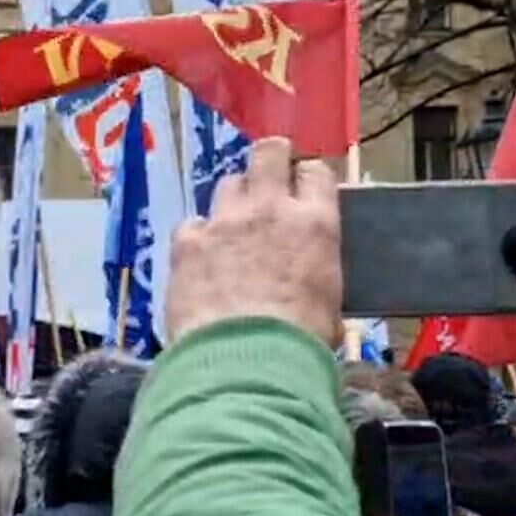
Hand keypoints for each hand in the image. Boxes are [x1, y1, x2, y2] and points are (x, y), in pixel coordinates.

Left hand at [165, 137, 340, 344]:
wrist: (245, 359)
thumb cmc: (300, 341)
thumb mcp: (329, 305)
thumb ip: (317, 277)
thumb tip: (312, 292)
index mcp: (315, 224)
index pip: (315, 174)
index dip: (307, 176)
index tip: (302, 184)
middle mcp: (269, 211)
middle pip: (267, 155)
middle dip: (269, 156)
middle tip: (268, 170)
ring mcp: (224, 223)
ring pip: (227, 185)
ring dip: (233, 199)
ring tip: (233, 222)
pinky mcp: (186, 242)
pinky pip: (191, 224)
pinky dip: (197, 235)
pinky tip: (199, 256)